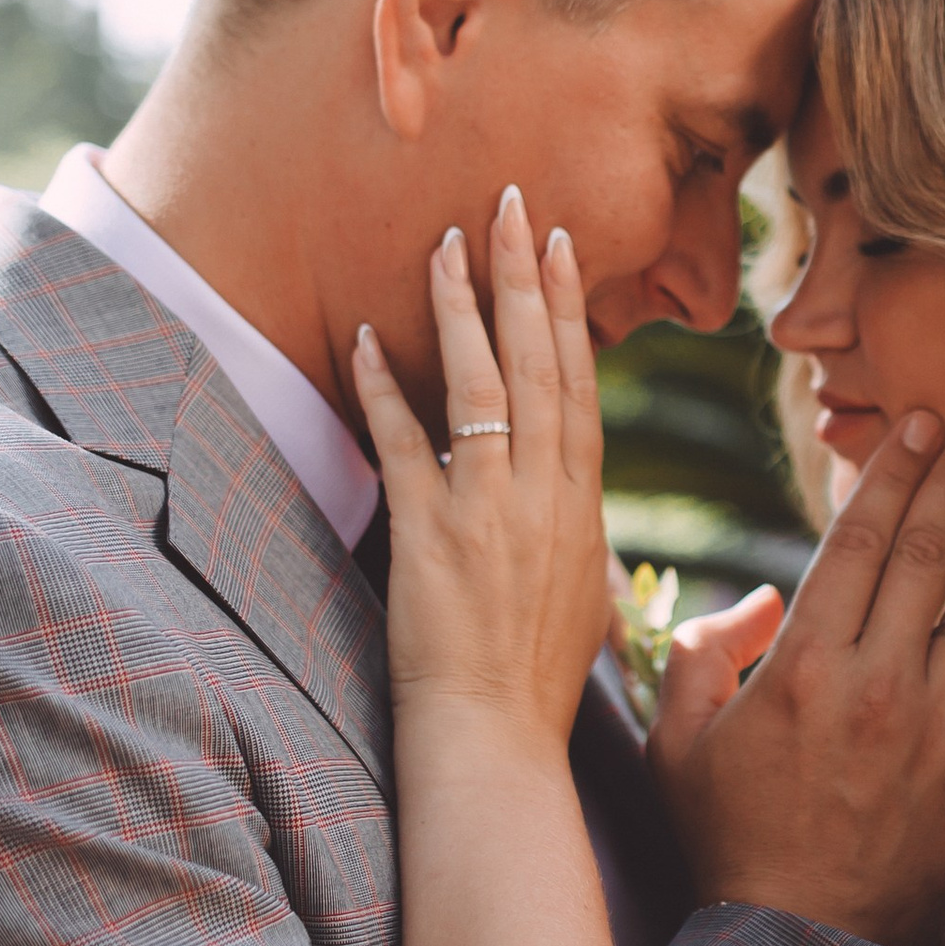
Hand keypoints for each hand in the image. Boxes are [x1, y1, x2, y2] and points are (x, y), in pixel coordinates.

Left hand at [352, 187, 611, 753]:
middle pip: (540, 363)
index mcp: (582, 505)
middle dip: (525, 276)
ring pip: (480, 386)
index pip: (582, 383)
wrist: (497, 740)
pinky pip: (403, 444)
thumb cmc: (536, 681)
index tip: (561, 247)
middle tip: (510, 204)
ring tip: (447, 242)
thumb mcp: (583, 594)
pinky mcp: (429, 535)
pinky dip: (382, 388)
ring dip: (460, 308)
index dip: (571, 310)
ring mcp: (487, 511)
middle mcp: (543, 496)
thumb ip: (576, 530)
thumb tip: (572, 496)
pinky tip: (361, 337)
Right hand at [652, 403, 944, 945]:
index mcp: (801, 667)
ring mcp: (939, 726)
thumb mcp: (677, 744)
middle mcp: (877, 684)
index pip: (859, 540)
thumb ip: (699, 653)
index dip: (895, 471)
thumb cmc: (729, 840)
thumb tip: (760, 600)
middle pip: (932, 550)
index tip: (922, 423)